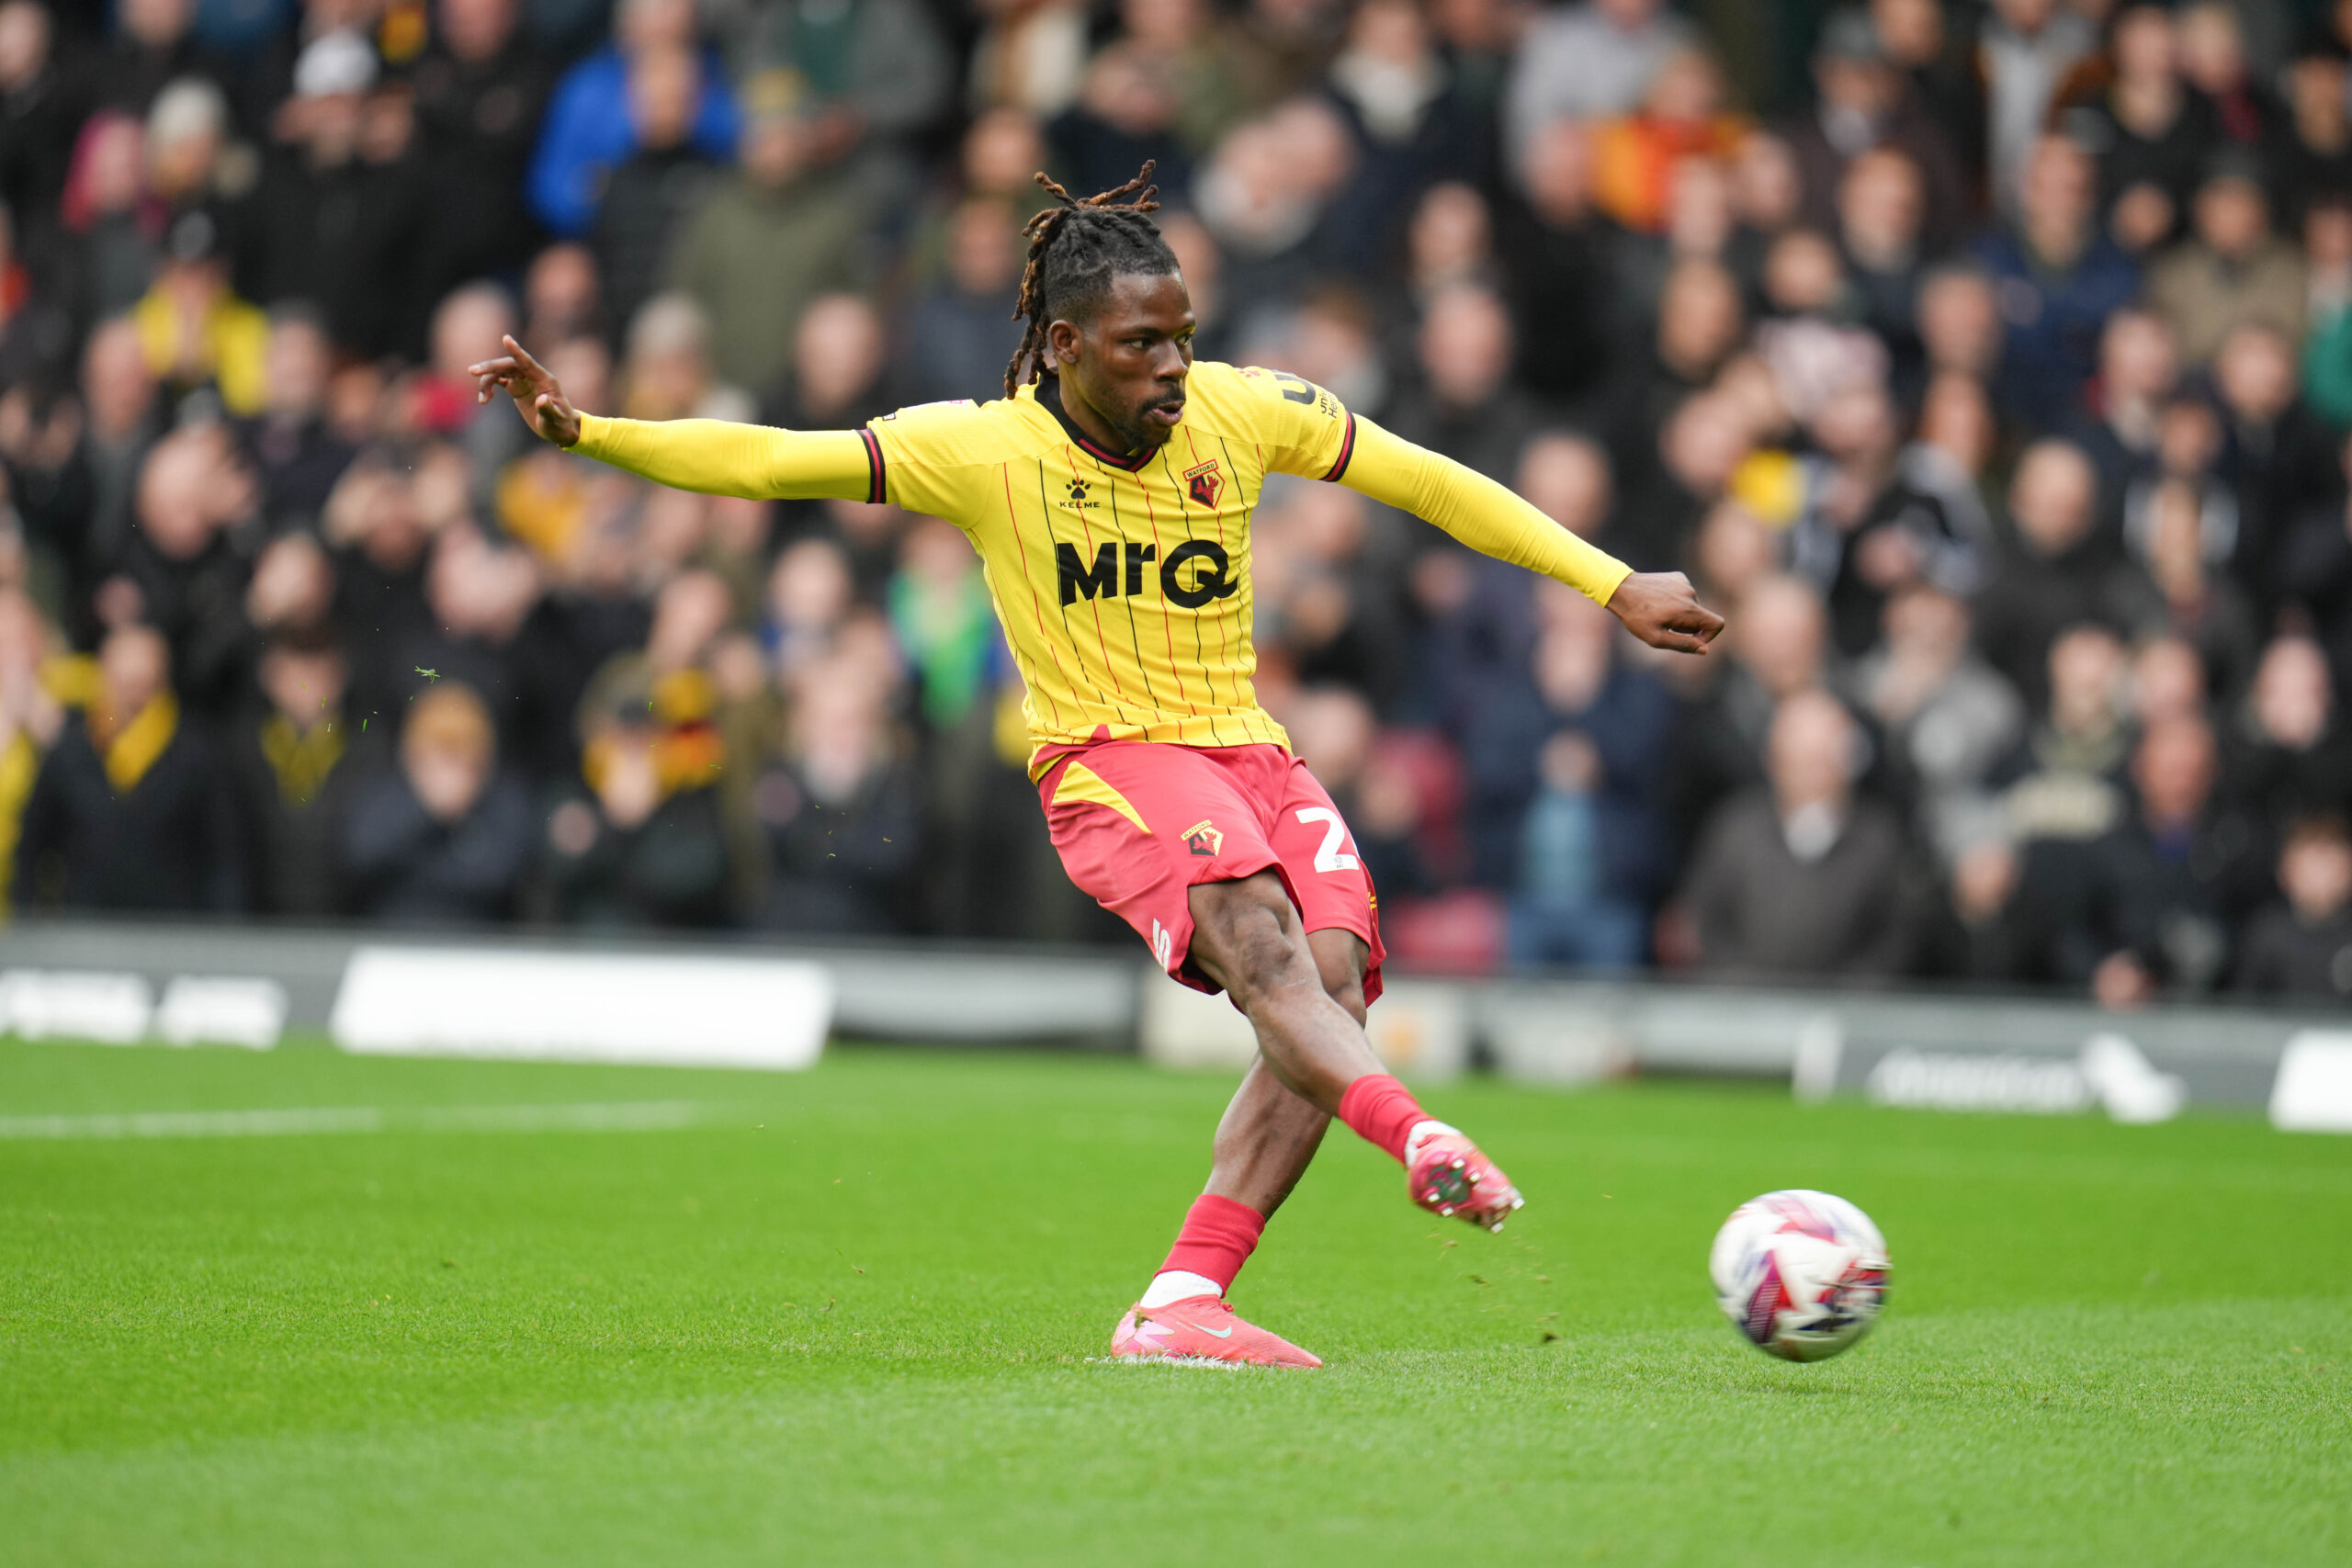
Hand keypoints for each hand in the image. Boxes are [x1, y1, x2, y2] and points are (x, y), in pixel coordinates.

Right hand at [466, 334, 581, 446]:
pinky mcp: (517, 388)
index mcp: (545, 380)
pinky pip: (499, 381)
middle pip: (508, 365)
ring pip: (501, 372)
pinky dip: (488, 387)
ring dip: (487, 381)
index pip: (528, 362)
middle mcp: (533, 377)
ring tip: (483, 399)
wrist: (560, 429)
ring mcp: (524, 381)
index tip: (506, 338)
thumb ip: (548, 410)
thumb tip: (541, 400)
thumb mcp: (555, 420)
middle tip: (473, 371)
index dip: (517, 351)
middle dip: (491, 367)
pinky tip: (484, 399)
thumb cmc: (561, 424)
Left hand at [1603, 571, 1724, 654]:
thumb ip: (1683, 645)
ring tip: (1658, 614)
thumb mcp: (1656, 638)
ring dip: (1680, 614)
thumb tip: (1704, 650)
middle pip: (1702, 618)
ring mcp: (1685, 583)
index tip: (1691, 640)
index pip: (1717, 624)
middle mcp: (1691, 594)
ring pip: (1691, 607)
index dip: (1708, 636)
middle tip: (1665, 626)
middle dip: (1688, 627)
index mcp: (1688, 609)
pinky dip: (1676, 602)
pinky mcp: (1678, 577)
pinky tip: (1658, 602)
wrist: (1621, 589)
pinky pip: (1684, 595)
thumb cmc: (1636, 617)